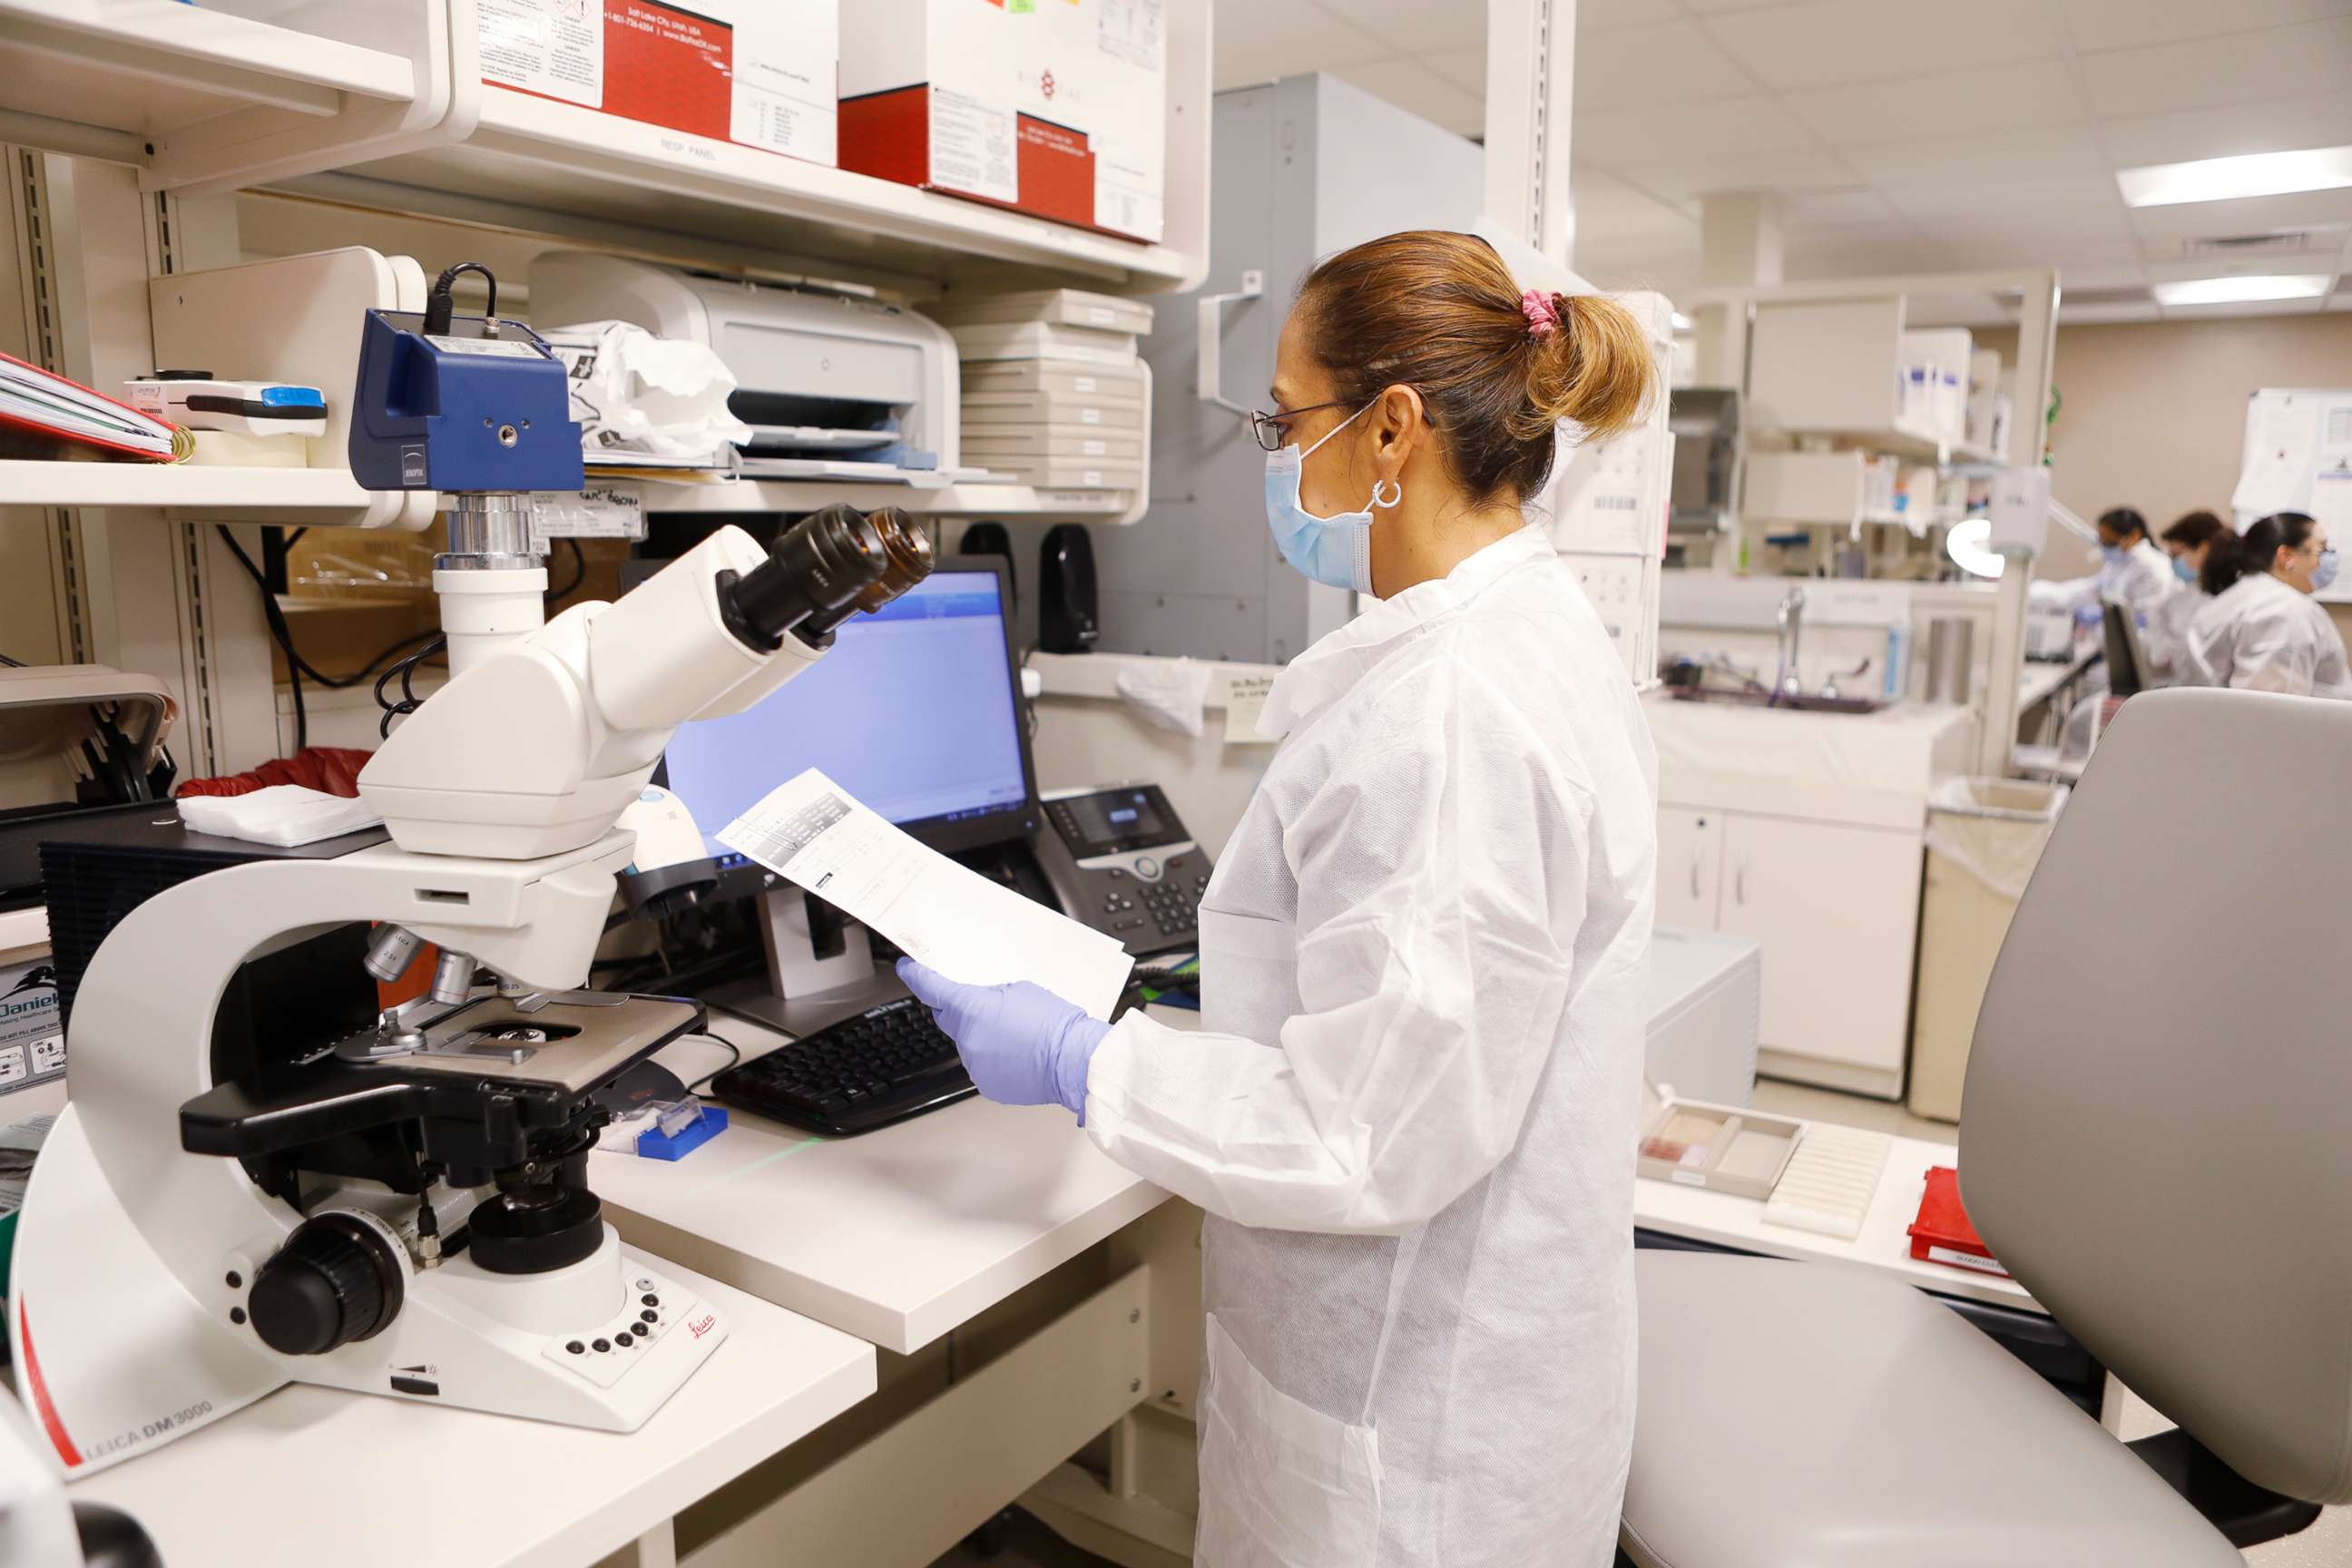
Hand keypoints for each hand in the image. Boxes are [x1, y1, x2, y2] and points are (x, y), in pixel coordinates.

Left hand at [897, 959, 1107, 1119]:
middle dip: (962, 1011)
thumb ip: (990, 996)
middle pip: (950, 1019)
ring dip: (982, 1037)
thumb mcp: (1020, 991)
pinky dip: (992, 1058)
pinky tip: (1017, 1054)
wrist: (1075, 1062)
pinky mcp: (986, 1085)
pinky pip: (981, 1065)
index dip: (916, 977)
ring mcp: (975, 1065)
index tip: (908, 969)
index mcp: (973, 1009)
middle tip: (990, 1008)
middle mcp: (967, 1039)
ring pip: (967, 1044)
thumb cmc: (1056, 1025)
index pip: (932, 989)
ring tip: (1016, 1036)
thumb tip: (980, 1004)